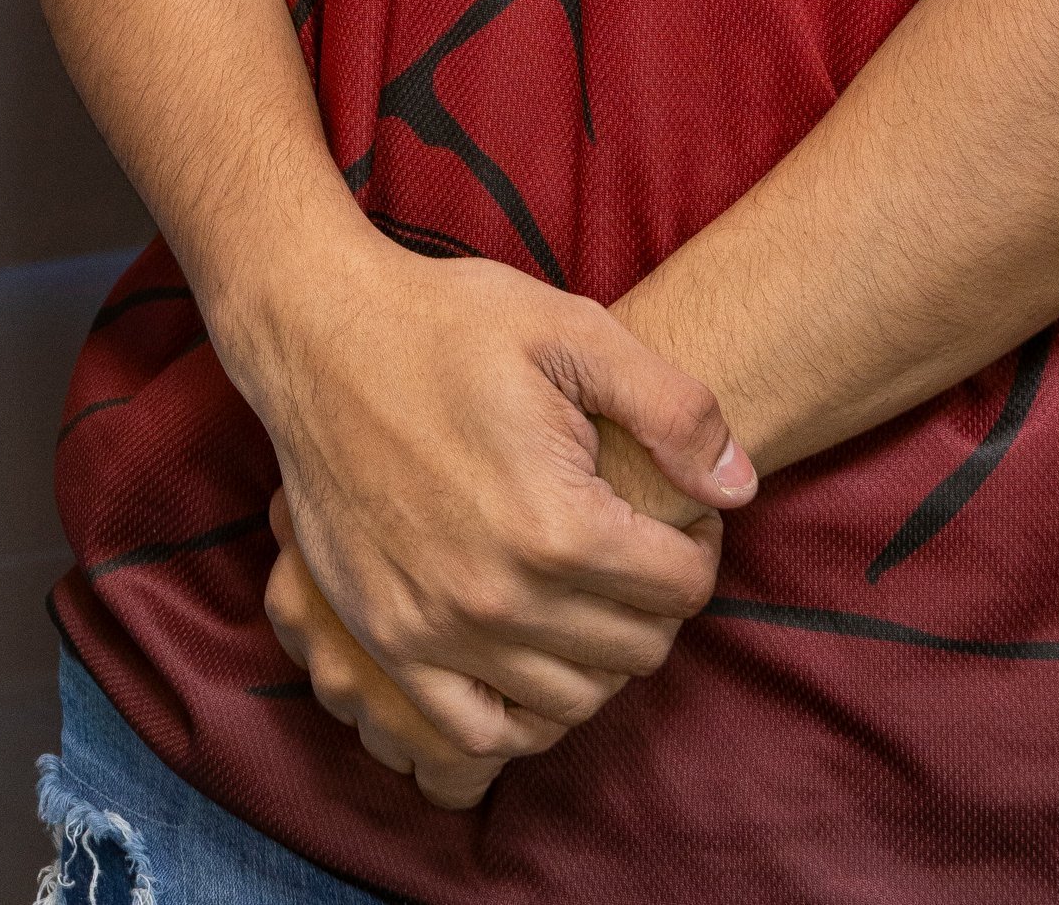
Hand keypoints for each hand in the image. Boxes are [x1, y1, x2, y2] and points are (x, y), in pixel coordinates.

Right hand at [220, 229, 751, 770]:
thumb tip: (740, 488)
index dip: (697, 543)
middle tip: (633, 543)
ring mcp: (438, 633)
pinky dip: (525, 712)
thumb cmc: (450, 324)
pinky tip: (532, 653)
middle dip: (655, 598)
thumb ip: (674, 410)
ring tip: (587, 587)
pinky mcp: (388, 644)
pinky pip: (483, 733)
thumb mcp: (574, 331)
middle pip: (637, 650)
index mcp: (558, 525)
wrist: (318, 336)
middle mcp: (501, 599)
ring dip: (599, 653)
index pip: (683, 587)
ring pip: (572, 700)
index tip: (677, 509)